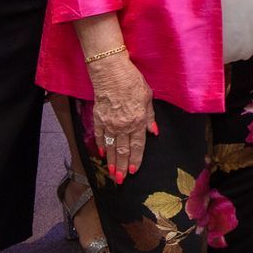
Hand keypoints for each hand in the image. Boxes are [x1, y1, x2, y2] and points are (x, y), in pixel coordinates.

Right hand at [86, 54, 154, 182]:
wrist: (110, 71)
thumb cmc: (132, 81)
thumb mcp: (148, 97)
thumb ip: (150, 117)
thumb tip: (154, 132)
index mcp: (138, 120)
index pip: (137, 145)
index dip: (136, 159)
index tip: (133, 171)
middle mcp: (123, 125)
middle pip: (123, 150)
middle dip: (122, 166)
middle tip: (120, 180)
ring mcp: (109, 123)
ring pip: (111, 147)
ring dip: (111, 162)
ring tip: (112, 174)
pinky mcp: (98, 118)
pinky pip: (100, 136)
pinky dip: (101, 146)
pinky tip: (102, 154)